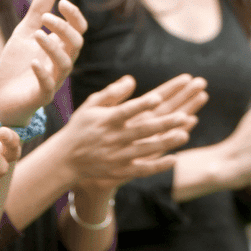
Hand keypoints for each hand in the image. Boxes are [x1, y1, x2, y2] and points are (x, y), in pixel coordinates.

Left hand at [0, 0, 87, 125]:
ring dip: (53, 48)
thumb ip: (37, 11)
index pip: (77, 30)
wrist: (2, 98)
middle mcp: (60, 63)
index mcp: (59, 48)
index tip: (62, 3)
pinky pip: (48, 86)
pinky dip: (42, 73)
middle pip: (75, 44)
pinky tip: (33, 62)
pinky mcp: (41, 97)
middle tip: (46, 17)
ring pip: (64, 64)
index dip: (74, 17)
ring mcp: (53, 81)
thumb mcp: (24, 33)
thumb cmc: (16, 66)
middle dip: (64, 29)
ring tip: (37, 34)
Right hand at [63, 74, 206, 191]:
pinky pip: (142, 169)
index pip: (125, 111)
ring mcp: (117, 156)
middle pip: (141, 131)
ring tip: (184, 135)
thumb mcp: (91, 106)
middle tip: (183, 116)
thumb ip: (112, 93)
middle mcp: (112, 139)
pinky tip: (174, 158)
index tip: (158, 97)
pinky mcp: (120, 171)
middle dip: (163, 124)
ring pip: (145, 150)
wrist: (65, 159)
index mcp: (105, 120)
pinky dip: (158, 166)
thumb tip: (132, 79)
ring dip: (165, 143)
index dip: (142, 105)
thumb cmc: (81, 127)